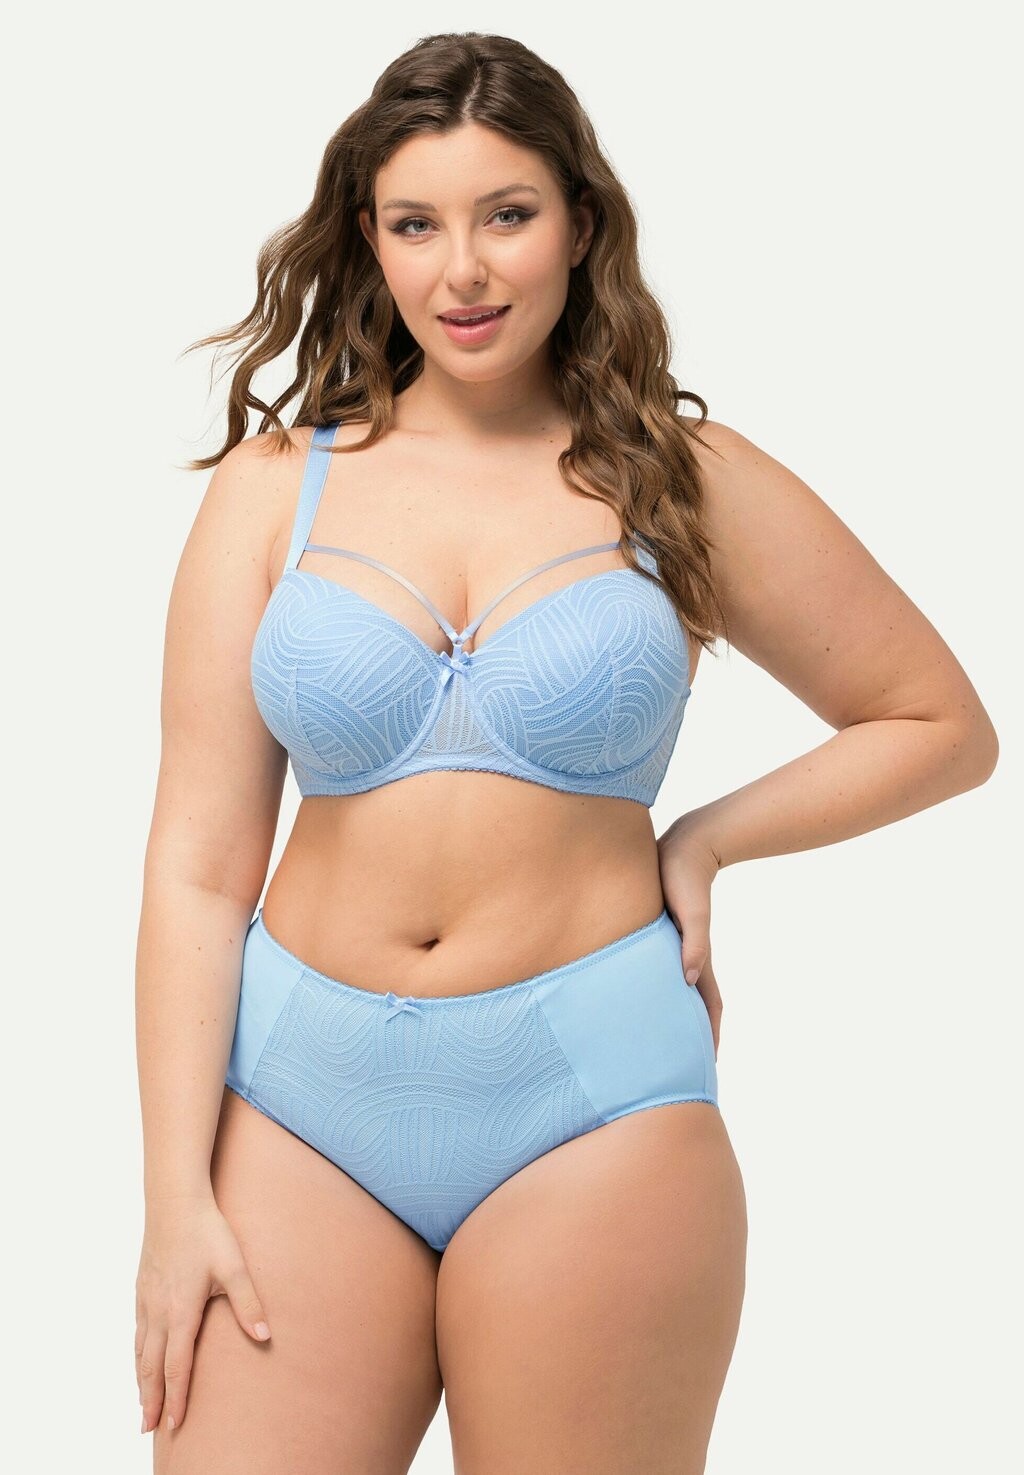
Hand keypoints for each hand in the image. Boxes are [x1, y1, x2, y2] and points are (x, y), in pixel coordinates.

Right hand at [135, 1194, 271, 1435]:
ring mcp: (146, 1300)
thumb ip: (248, 1303)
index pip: (177, 1365)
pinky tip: (140, 1359)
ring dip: (141, 1381)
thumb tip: (265, 1336)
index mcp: (181, 1311)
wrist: (175, 1201)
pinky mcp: (142, 1288)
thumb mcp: (234, 1266)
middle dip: (151, 1400)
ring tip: (143, 1404)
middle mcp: (158, 1311)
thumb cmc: (207, 1232)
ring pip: (139, 1351)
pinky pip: (136, 1331)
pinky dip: (136, 1354)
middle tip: (150, 1428)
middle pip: (151, 1366)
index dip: (177, 1396)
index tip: (175, 1423)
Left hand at [657, 816, 723, 1058]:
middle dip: (689, 1038)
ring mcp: (675, 948)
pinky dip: (660, 990)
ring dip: (673, 1017)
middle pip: (692, 1008)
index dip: (709, 1038)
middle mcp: (687, 959)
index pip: (709, 1009)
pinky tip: (643, 997)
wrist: (685, 844)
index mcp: (696, 959)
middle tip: (678, 1069)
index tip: (705, 1067)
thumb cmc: (684, 876)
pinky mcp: (662, 935)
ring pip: (675, 992)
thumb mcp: (691, 910)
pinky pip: (661, 971)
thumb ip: (694, 943)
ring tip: (657, 1042)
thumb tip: (687, 979)